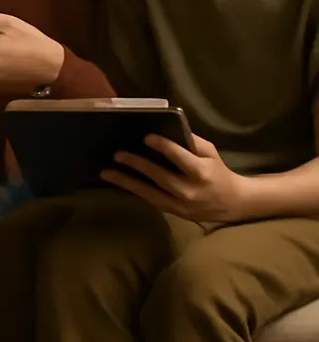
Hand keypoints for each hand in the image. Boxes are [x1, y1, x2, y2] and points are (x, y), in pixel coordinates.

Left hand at [101, 133, 248, 222]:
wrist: (234, 203)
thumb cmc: (218, 171)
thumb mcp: (210, 152)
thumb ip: (190, 141)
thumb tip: (166, 128)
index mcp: (202, 172)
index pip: (179, 157)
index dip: (162, 146)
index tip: (146, 136)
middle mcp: (190, 191)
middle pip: (159, 176)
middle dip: (137, 164)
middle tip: (117, 154)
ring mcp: (182, 205)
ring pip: (150, 193)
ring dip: (126, 182)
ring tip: (107, 173)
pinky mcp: (176, 213)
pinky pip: (152, 201)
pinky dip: (134, 191)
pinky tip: (119, 183)